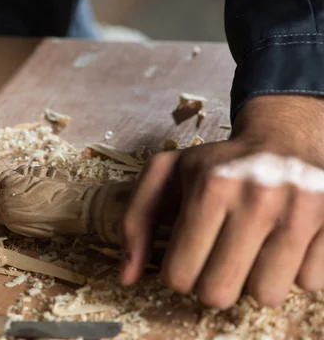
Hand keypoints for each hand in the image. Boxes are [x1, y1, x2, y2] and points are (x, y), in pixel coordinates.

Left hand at [119, 95, 323, 307]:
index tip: (186, 258)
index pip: (180, 275)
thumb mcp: (166, 175)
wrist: (284, 136)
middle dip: (212, 284)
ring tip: (252, 250)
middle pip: (219, 293)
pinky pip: (309, 284)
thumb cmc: (217, 163)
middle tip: (217, 260)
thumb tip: (125, 277)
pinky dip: (293, 272)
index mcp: (211, 186)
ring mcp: (303, 211)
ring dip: (254, 281)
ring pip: (266, 296)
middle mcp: (259, 197)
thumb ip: (136, 221)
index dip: (178, 274)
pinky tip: (284, 243)